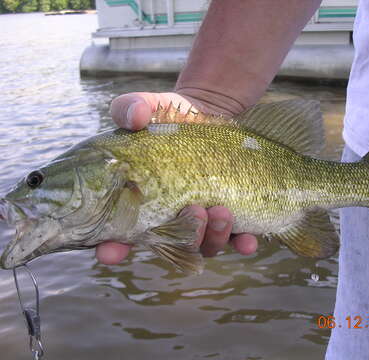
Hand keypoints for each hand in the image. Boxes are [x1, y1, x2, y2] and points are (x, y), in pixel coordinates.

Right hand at [95, 92, 257, 264]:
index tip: (111, 251)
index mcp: (139, 202)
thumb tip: (135, 117)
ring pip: (203, 245)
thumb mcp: (147, 106)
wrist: (207, 114)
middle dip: (181, 238)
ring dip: (212, 237)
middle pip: (169, 246)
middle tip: (194, 210)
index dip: (112, 248)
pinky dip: (241, 244)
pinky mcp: (229, 215)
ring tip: (222, 211)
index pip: (117, 235)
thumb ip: (130, 108)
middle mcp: (168, 218)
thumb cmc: (167, 116)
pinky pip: (235, 240)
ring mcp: (200, 220)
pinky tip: (247, 242)